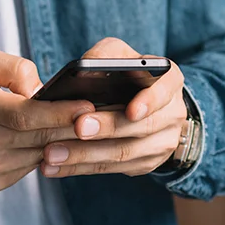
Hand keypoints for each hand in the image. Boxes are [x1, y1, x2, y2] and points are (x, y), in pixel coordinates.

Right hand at [0, 47, 92, 190]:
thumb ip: (12, 67)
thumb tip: (43, 89)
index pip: (26, 116)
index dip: (61, 113)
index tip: (90, 106)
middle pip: (40, 138)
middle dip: (75, 128)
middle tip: (104, 116)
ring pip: (40, 154)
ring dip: (64, 142)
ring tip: (84, 126)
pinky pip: (30, 166)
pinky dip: (43, 151)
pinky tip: (51, 138)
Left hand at [40, 38, 186, 178]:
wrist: (149, 108)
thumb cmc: (129, 76)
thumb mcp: (122, 56)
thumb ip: (107, 55)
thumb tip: (84, 67)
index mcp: (169, 83)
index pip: (165, 91)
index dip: (150, 102)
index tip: (131, 111)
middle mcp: (171, 115)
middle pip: (141, 127)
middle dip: (107, 128)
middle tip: (78, 128)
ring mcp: (161, 144)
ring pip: (123, 154)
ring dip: (85, 155)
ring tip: (53, 153)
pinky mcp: (144, 164)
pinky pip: (111, 169)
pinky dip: (81, 168)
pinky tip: (55, 167)